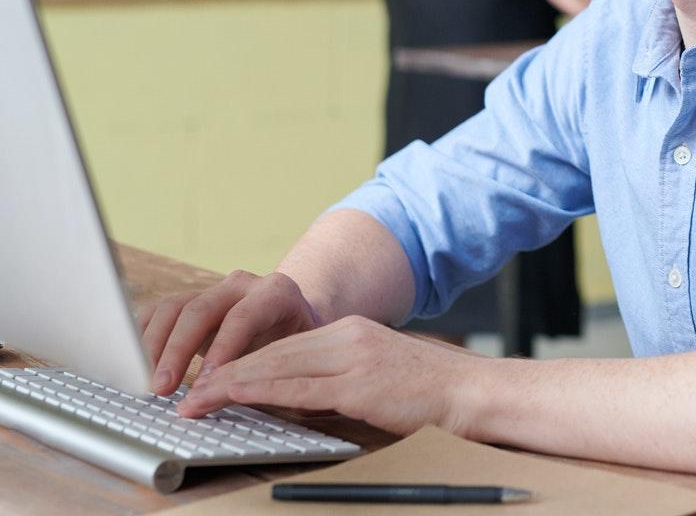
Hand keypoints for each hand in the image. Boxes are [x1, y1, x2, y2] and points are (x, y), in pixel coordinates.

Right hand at [137, 271, 322, 395]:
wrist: (290, 320)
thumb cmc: (293, 346)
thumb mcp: (292, 358)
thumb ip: (264, 375)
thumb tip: (227, 402)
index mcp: (275, 294)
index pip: (243, 317)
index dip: (222, 348)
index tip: (204, 382)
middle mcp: (241, 285)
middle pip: (200, 310)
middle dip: (177, 351)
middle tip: (162, 389)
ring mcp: (211, 290)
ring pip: (172, 309)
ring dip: (152, 348)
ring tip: (146, 384)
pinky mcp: (187, 301)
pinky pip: (156, 314)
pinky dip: (140, 339)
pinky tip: (134, 366)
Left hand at [178, 316, 490, 436]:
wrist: (472, 391)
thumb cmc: (429, 392)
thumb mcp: (375, 377)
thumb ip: (334, 382)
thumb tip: (291, 401)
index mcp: (350, 333)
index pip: (282, 346)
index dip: (240, 363)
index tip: (207, 379)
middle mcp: (348, 337)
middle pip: (272, 353)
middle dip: (223, 372)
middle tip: (184, 391)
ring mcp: (354, 358)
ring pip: (277, 367)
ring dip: (229, 384)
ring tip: (194, 400)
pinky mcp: (360, 383)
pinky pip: (298, 388)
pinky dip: (259, 392)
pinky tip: (233, 398)